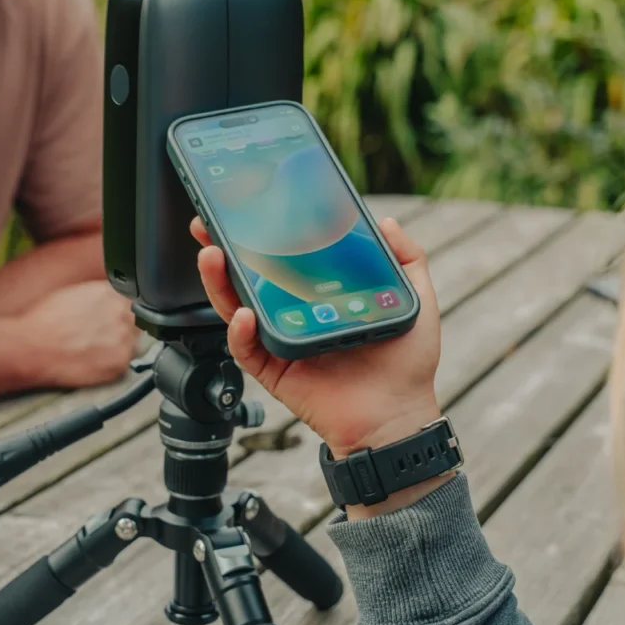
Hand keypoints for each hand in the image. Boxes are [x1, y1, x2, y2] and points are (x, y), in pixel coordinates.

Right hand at [18, 281, 137, 389]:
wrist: (32, 348)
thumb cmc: (44, 322)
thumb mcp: (74, 293)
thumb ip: (99, 295)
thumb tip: (109, 299)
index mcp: (111, 292)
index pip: (131, 299)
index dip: (122, 310)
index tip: (113, 318)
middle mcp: (122, 312)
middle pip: (135, 320)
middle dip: (122, 327)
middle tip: (101, 337)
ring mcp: (124, 337)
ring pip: (132, 341)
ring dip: (119, 345)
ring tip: (95, 350)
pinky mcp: (120, 361)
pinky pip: (125, 362)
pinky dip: (113, 363)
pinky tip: (95, 361)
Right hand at [192, 216, 451, 517]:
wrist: (398, 415)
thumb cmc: (406, 363)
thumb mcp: (415, 300)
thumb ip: (407, 259)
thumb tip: (384, 221)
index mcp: (319, 296)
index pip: (284, 258)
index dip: (262, 234)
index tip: (247, 209)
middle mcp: (293, 315)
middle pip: (249, 278)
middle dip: (223, 250)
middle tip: (209, 223)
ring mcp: (280, 341)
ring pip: (237, 309)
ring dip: (219, 282)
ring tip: (213, 254)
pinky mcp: (275, 371)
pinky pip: (248, 350)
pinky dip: (240, 333)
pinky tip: (244, 315)